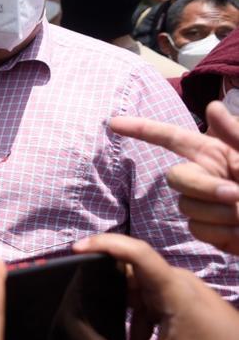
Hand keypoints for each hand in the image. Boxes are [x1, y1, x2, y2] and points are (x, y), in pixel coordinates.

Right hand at [74, 234, 238, 339]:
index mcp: (174, 289)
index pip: (136, 253)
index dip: (106, 244)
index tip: (77, 249)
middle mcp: (176, 281)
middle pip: (130, 271)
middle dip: (107, 287)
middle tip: (86, 303)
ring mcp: (180, 289)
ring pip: (138, 289)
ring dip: (126, 312)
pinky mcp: (182, 300)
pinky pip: (150, 301)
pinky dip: (140, 321)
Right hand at [110, 101, 238, 253]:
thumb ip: (236, 135)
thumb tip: (212, 107)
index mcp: (214, 153)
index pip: (169, 138)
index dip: (141, 129)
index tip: (113, 123)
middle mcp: (204, 176)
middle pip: (176, 177)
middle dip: (203, 187)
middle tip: (236, 195)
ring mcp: (204, 203)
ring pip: (187, 206)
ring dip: (219, 213)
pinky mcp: (209, 230)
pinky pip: (198, 229)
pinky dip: (221, 232)